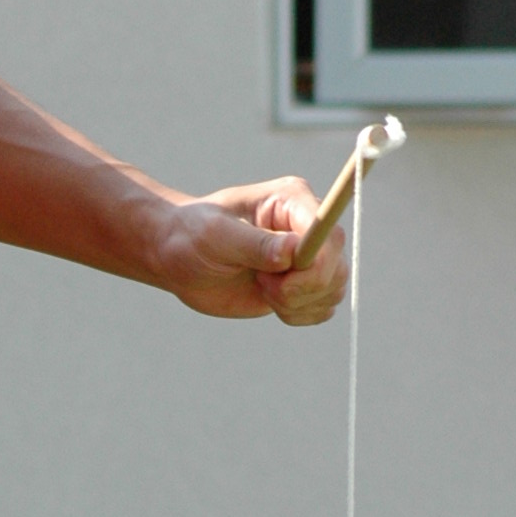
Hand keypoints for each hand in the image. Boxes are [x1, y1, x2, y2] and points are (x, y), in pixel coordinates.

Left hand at [147, 178, 348, 327]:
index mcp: (292, 201)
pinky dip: (299, 315)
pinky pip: (322, 308)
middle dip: (302, 289)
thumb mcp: (217, 237)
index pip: (329, 234)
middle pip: (337, 266)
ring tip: (263, 288)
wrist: (178, 256)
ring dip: (298, 303)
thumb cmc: (192, 236)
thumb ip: (255, 245)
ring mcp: (307, 257)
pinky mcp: (301, 284)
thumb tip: (292, 252)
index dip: (316, 264)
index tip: (282, 277)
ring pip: (333, 290)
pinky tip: (270, 302)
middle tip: (263, 285)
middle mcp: (307, 226)